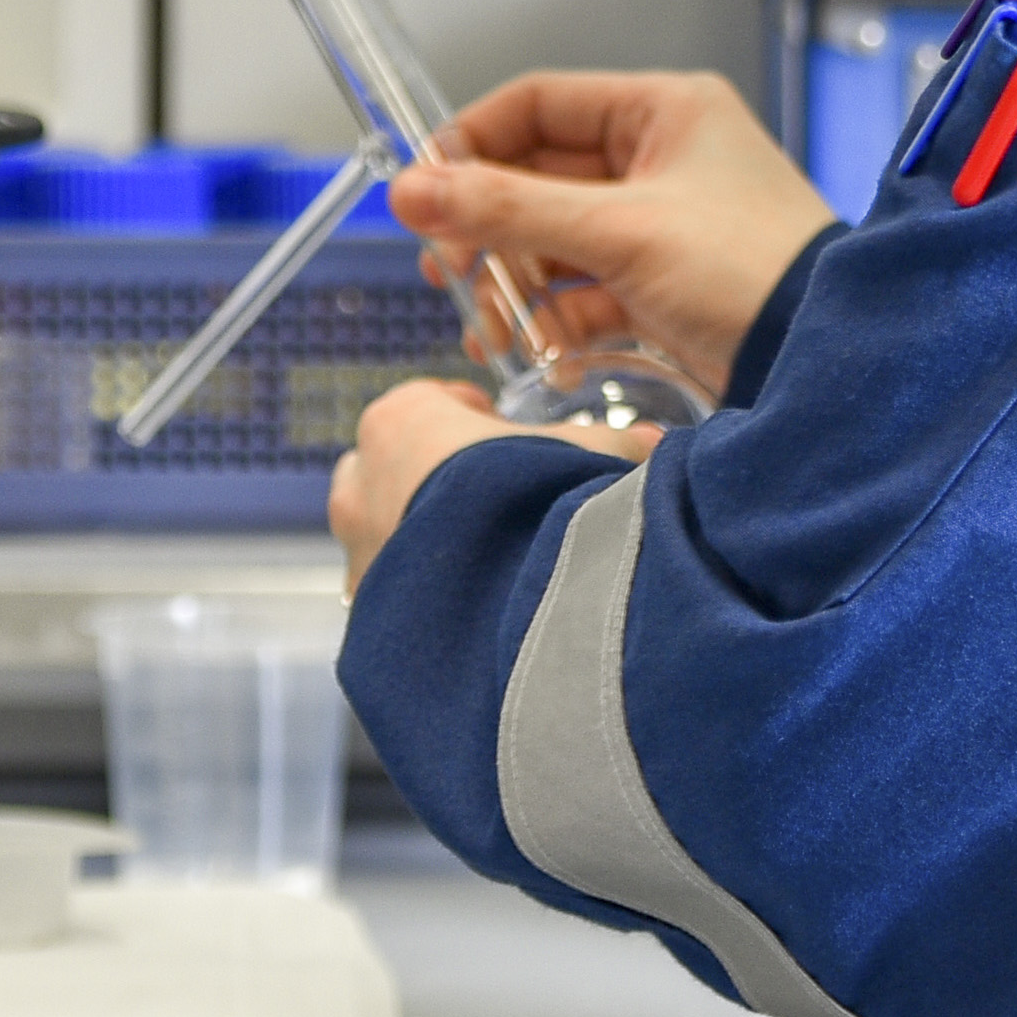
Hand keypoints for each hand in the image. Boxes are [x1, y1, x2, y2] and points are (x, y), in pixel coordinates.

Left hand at [328, 376, 658, 593]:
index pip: (426, 403)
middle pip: (389, 466)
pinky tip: (471, 610)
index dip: (469, 419)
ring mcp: (358, 550)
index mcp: (399, 420)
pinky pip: (390, 596)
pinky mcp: (366, 612)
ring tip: (485, 563)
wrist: (503, 589)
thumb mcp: (589, 454)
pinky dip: (423, 600)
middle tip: (491, 502)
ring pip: (382, 533)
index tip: (503, 437)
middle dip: (430, 479)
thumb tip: (658, 447)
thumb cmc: (535, 498)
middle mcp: (362, 482)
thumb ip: (618, 444)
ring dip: (422, 542)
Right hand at [396, 70, 835, 396]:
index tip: (425, 188)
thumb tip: (409, 191)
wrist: (827, 366)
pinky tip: (536, 353)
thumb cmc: (752, 273)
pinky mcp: (664, 287)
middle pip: (540, 178)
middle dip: (489, 229)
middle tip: (444, 267)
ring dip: (515, 283)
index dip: (474, 142)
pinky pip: (586, 293)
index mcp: (665, 113)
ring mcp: (663, 226)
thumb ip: (507, 209)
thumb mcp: (619, 232)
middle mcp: (663, 160)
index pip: (540, 103)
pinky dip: (555, 322)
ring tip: (487, 324)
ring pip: (557, 241)